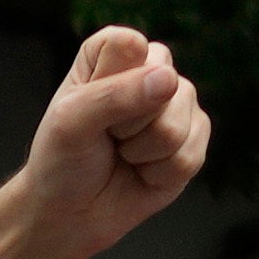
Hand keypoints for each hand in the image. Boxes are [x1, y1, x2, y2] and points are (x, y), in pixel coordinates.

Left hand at [13, 23, 211, 258]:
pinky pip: (190, 154)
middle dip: (128, 124)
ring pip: (177, 125)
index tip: (86, 106)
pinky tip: (143, 171)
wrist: (71, 212)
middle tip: (107, 136)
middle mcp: (153, 68)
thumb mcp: (71, 122)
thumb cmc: (63, 160)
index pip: (129, 45)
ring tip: (124, 154)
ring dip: (143, 152)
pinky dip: (159, 173)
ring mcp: (178, 102)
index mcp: (115, 50)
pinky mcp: (195, 137)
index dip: (109, 83)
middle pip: (163, 84)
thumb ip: (115, 95)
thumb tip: (170, 80)